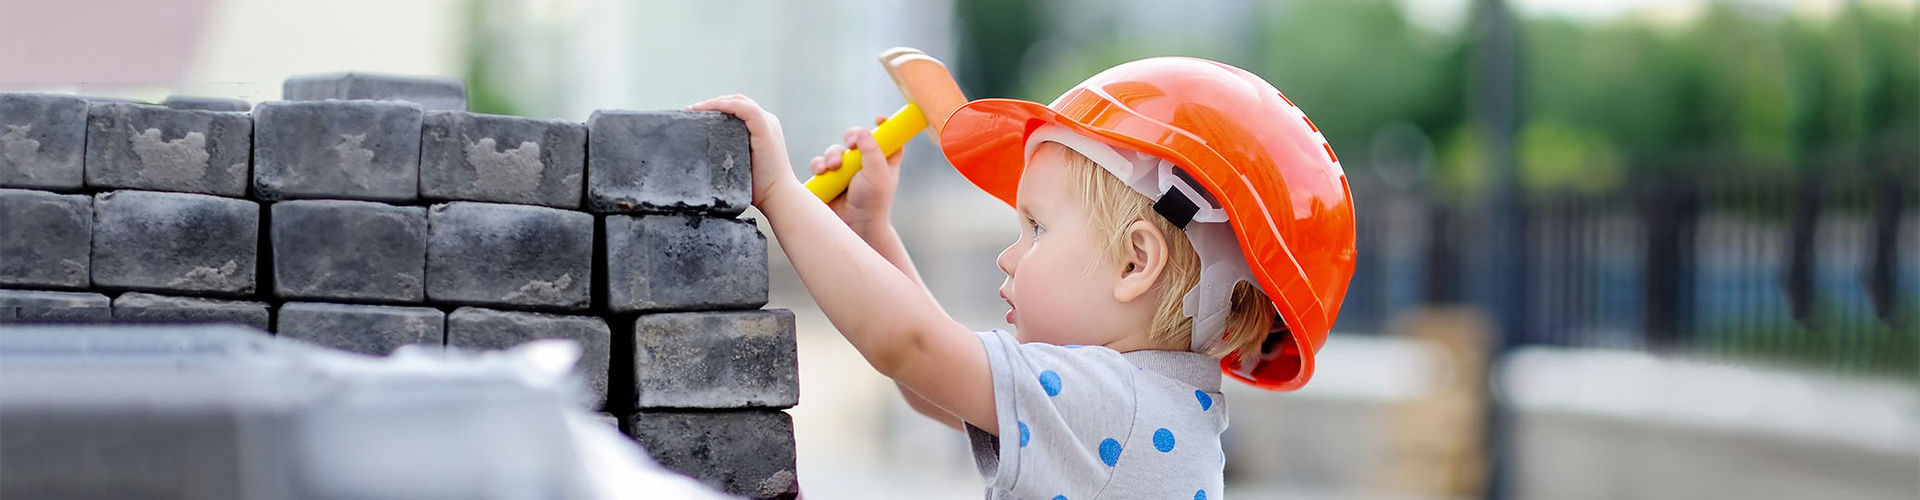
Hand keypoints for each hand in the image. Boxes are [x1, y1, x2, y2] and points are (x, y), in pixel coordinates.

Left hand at [687, 94, 796, 206]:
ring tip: (695, 109)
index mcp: (761, 128)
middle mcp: (766, 122)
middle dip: (713, 103)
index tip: (695, 114)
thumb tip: (702, 152)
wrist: (777, 196)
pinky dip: (728, 106)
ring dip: (715, 102)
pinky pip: (746, 110)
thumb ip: (728, 152)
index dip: (716, 107)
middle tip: (692, 111)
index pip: (737, 109)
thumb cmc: (759, 186)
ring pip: (740, 102)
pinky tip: (712, 108)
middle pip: (737, 102)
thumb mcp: (739, 163)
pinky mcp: (766, 129)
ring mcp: (767, 124)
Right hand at [809, 116, 903, 235]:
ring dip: (832, 155)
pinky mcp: (828, 179)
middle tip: (850, 144)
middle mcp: (864, 164)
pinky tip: (822, 172)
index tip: (879, 119)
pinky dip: (819, 165)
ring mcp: (844, 171)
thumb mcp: (878, 175)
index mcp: (883, 161)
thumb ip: (872, 151)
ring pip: (835, 150)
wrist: (854, 226)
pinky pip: (820, 164)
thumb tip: (863, 131)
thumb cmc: (872, 203)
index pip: (888, 138)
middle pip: (856, 138)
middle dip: (850, 137)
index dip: (885, 127)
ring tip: (833, 167)